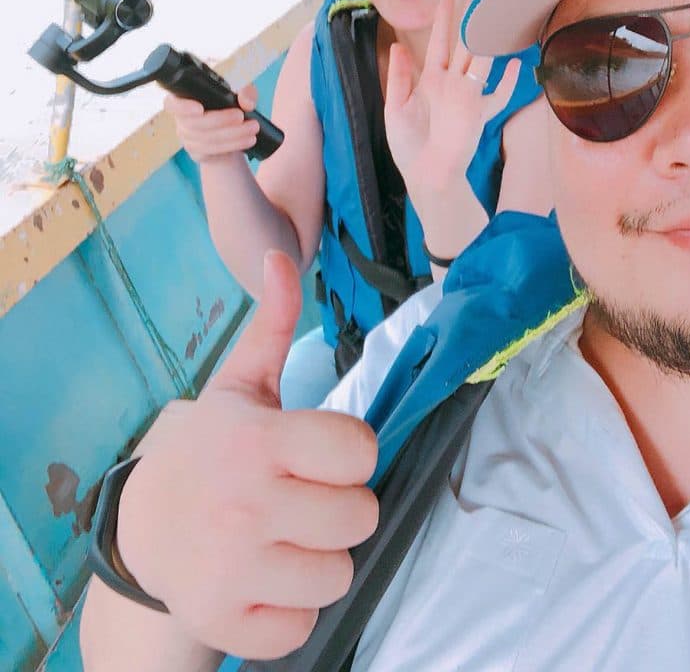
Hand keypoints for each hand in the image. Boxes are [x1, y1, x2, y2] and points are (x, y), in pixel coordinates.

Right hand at [116, 252, 378, 659]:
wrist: (141, 528)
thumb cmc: (210, 449)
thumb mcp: (240, 385)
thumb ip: (273, 323)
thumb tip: (280, 253)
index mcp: (258, 441)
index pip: (360, 451)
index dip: (352, 453)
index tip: (326, 454)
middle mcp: (246, 504)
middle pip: (360, 516)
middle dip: (342, 507)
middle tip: (307, 499)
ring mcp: (234, 567)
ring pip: (339, 574)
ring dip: (321, 558)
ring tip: (288, 538)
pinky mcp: (226, 620)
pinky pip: (304, 625)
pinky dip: (294, 608)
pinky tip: (268, 577)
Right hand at [164, 82, 259, 162]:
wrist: (230, 132)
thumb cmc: (230, 106)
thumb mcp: (241, 95)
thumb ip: (246, 92)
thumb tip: (246, 103)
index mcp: (185, 100)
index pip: (171, 104)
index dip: (182, 107)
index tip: (199, 108)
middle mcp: (182, 120)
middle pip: (195, 124)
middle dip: (220, 120)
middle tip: (241, 116)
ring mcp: (188, 139)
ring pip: (206, 139)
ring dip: (232, 135)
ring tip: (253, 128)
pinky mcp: (198, 153)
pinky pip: (212, 151)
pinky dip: (233, 145)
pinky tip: (248, 140)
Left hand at [384, 0, 520, 196]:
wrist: (427, 174)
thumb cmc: (410, 146)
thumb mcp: (395, 108)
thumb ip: (399, 77)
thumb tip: (399, 46)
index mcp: (430, 80)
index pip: (438, 42)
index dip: (444, 20)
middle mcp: (451, 84)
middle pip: (465, 45)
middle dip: (473, 21)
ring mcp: (467, 97)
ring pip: (482, 62)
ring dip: (489, 41)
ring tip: (497, 19)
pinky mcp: (479, 113)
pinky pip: (498, 94)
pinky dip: (509, 81)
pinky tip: (516, 66)